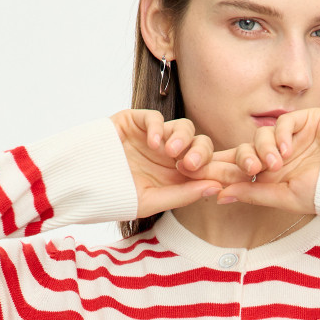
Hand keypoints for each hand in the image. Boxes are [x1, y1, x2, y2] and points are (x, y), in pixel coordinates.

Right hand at [109, 110, 240, 218]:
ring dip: (182, 140)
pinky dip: (157, 128)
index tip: (240, 174)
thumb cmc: (114, 197)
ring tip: (171, 154)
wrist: (78, 183)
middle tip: (192, 165)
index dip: (225, 169)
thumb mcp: (152, 201)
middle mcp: (171, 156)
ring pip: (184, 128)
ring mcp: (155, 138)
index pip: (209, 169)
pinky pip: (155, 118)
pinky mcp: (137, 122)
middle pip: (202, 145)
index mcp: (179, 177)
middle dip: (203, 154)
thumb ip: (184, 194)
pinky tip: (152, 144)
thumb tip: (217, 188)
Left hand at [186, 108, 319, 213]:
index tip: (199, 172)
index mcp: (269, 177)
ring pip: (259, 136)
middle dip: (241, 160)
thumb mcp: (284, 197)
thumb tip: (218, 196)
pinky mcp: (304, 121)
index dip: (218, 169)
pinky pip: (282, 123)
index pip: (236, 169)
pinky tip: (287, 150)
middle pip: (243, 150)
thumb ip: (252, 194)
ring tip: (276, 164)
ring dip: (263, 150)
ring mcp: (289, 138)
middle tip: (247, 170)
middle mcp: (276, 156)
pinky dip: (281, 135)